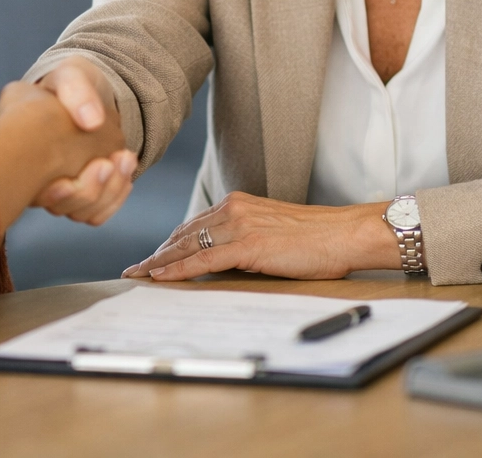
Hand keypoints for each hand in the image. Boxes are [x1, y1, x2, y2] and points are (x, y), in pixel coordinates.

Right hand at [31, 58, 135, 224]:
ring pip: (83, 212)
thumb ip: (75, 89)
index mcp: (29, 152)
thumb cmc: (71, 85)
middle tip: (106, 164)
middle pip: (64, 207)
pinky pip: (97, 213)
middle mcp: (41, 179)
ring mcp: (64, 190)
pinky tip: (125, 175)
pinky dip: (114, 199)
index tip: (74, 178)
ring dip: (107, 193)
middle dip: (89, 192)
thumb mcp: (70, 75)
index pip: (37, 191)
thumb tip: (91, 121)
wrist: (86, 93)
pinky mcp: (86, 194)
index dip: (58, 195)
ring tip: (123, 160)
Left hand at [120, 192, 402, 281]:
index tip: (151, 257)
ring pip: (187, 245)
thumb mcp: (273, 232)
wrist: (345, 233)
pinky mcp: (248, 244)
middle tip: (136, 269)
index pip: (193, 225)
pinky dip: (179, 269)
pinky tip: (162, 278)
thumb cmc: (317, 238)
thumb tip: (223, 261)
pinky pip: (203, 258)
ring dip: (160, 262)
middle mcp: (233, 209)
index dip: (169, 243)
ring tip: (140, 276)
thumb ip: (245, 239)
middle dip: (157, 254)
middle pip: (183, 234)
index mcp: (239, 204)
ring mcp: (239, 225)